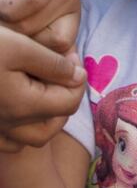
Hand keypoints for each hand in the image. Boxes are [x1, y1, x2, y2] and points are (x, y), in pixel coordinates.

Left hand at [0, 0, 79, 54]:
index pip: (31, 0)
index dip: (5, 7)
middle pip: (31, 26)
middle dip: (5, 25)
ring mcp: (72, 14)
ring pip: (41, 43)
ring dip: (17, 39)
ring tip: (5, 25)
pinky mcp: (70, 28)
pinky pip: (59, 50)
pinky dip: (40, 53)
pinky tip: (24, 49)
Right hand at [0, 26, 84, 151]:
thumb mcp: (20, 46)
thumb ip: (53, 64)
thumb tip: (78, 76)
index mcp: (23, 105)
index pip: (70, 102)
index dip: (77, 77)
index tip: (69, 55)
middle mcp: (7, 124)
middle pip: (53, 124)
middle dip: (64, 98)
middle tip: (60, 71)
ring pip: (30, 138)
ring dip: (45, 117)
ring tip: (43, 86)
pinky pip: (6, 141)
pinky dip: (19, 129)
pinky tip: (19, 101)